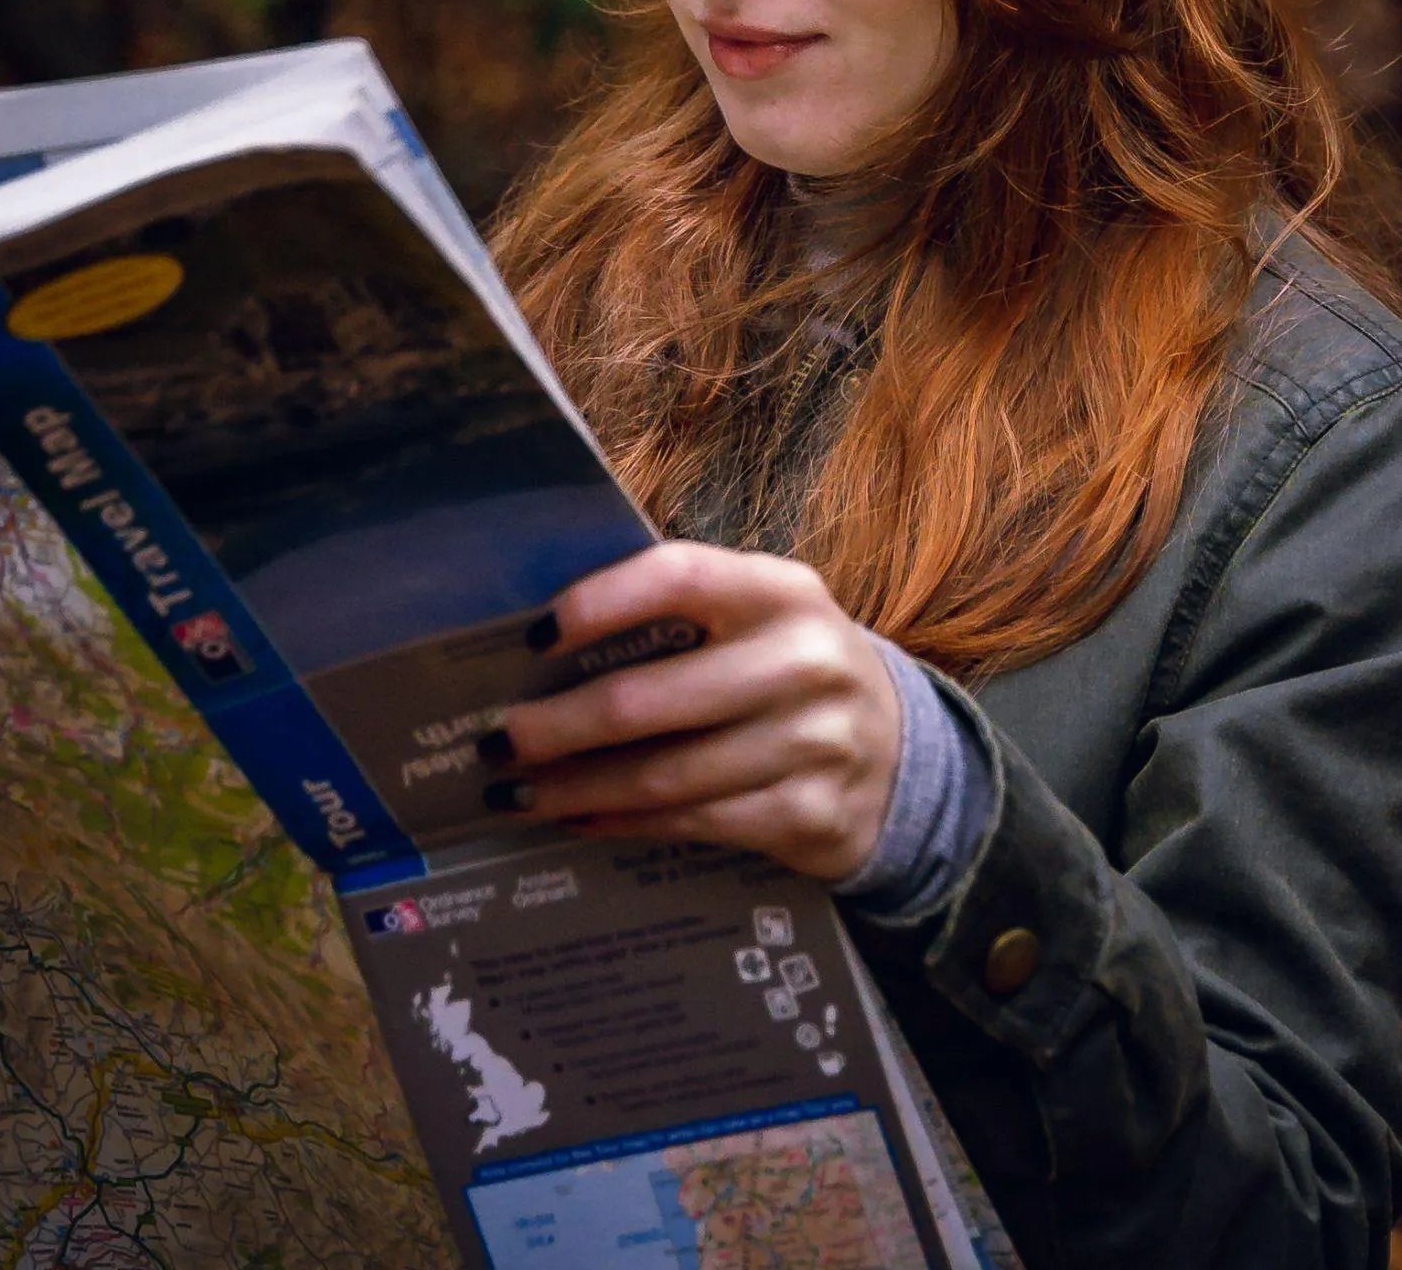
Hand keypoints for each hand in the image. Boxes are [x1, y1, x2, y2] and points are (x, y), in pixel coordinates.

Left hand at [484, 542, 901, 882]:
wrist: (906, 759)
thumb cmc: (794, 672)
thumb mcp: (764, 618)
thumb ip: (685, 614)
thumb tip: (547, 643)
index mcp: (782, 590)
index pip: (679, 577)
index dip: (600, 602)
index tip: (533, 636)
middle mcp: (803, 660)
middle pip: (651, 699)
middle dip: (557, 726)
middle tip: (495, 742)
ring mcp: (812, 743)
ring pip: (663, 776)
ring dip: (575, 788)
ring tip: (516, 792)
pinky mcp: (809, 816)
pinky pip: (691, 823)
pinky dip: (622, 824)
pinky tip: (580, 820)